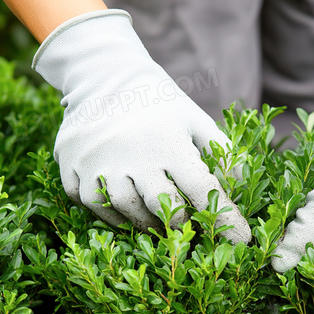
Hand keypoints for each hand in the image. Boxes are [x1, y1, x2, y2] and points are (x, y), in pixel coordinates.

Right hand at [33, 10, 249, 242]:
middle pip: (161, 207)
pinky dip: (108, 214)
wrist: (105, 74)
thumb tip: (240, 188)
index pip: (202, 189)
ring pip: (123, 210)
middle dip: (178, 223)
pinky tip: (123, 210)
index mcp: (168, 141)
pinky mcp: (70, 164)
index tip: (242, 240)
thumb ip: (223, 153)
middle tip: (184, 226)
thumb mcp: (196, 120)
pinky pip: (89, 203)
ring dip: (143, 222)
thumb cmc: (160, 103)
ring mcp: (97, 160)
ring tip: (155, 220)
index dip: (224, 218)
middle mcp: (132, 153)